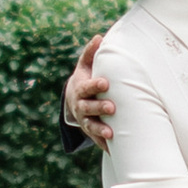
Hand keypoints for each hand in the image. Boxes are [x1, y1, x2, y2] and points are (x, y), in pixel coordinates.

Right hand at [65, 33, 115, 150]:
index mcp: (80, 89)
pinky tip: (113, 150)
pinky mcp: (91, 132)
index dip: (95, 85)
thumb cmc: (86, 79)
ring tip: (110, 133)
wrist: (74, 100)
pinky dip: (104, 145)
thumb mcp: (85, 66)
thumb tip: (99, 37)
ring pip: (90, 126)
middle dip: (99, 108)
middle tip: (112, 107)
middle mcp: (81, 106)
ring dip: (100, 130)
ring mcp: (85, 120)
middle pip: (88, 108)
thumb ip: (91, 53)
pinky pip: (97, 140)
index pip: (86, 87)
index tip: (105, 83)